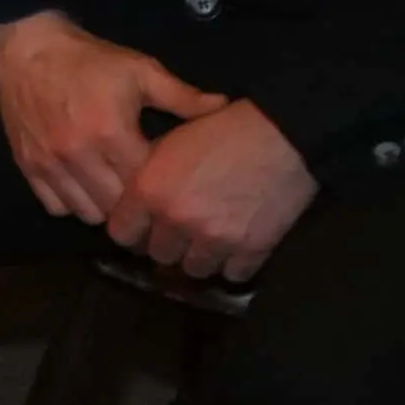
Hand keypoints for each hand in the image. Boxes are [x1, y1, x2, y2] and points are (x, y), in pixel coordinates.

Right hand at [0, 13, 222, 225]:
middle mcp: (78, 155)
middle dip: (136, 206)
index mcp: (111, 133)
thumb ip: (182, 96)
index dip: (162, 189)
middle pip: (117, 207)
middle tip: (147, 196)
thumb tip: (224, 106)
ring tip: (116, 192)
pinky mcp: (27, 167)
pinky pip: (55, 206)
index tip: (171, 184)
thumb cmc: (89, 60)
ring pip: (86, 213)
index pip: (145, 185)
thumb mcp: (141, 70)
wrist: (26, 49)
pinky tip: (85, 186)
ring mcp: (49, 164)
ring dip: (105, 207)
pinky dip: (73, 203)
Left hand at [107, 97, 320, 278]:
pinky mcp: (251, 249)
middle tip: (183, 232)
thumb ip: (148, 177)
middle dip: (169, 245)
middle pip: (159, 256)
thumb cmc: (222, 129)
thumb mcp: (170, 143)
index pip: (122, 234)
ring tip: (211, 240)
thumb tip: (136, 201)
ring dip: (201, 257)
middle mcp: (177, 220)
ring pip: (194, 270)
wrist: (282, 134)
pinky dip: (234, 264)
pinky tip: (238, 247)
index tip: (146, 227)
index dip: (134, 231)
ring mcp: (215, 238)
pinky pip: (233, 275)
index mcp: (150, 191)